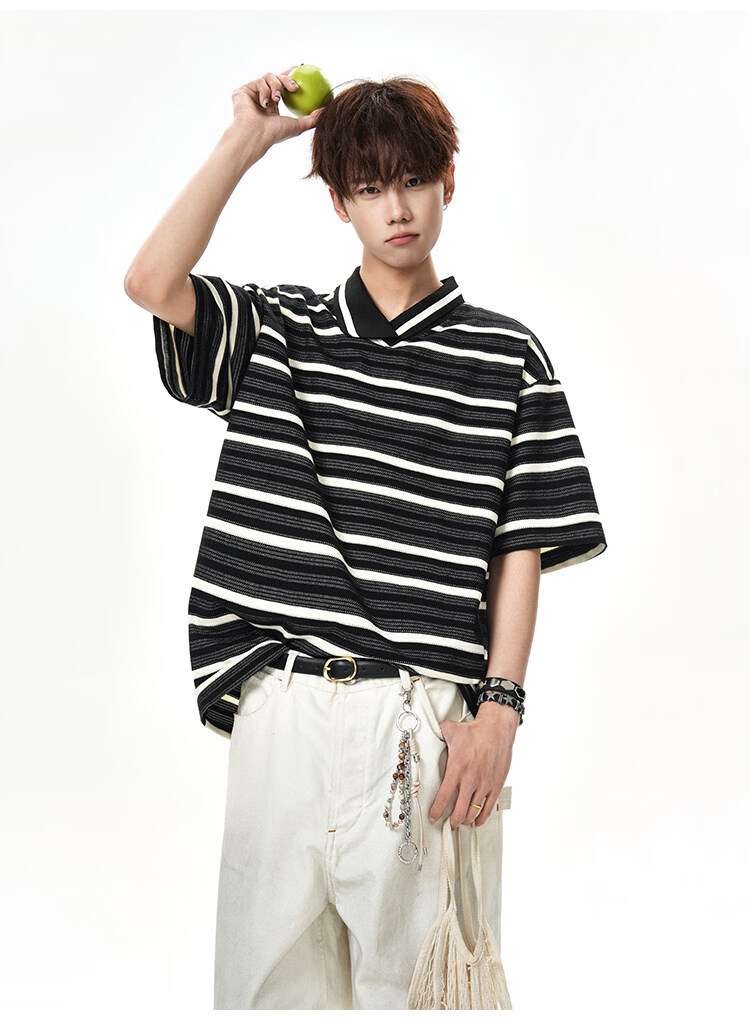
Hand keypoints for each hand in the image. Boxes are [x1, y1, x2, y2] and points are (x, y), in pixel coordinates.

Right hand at [230, 67, 324, 146]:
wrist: (255, 135)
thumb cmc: (275, 134)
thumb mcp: (298, 126)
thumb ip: (312, 118)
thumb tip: (327, 110)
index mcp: (273, 103)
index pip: (283, 84)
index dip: (291, 74)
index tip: (302, 68)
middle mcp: (262, 96)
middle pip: (277, 77)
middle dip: (287, 79)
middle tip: (295, 87)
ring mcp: (251, 93)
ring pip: (268, 77)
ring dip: (276, 87)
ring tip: (277, 100)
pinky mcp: (242, 91)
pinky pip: (258, 81)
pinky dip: (264, 91)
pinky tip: (265, 103)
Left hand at [428, 703, 517, 827]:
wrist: (497, 729)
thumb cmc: (475, 731)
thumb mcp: (450, 730)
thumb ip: (437, 735)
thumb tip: (426, 734)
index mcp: (457, 768)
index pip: (444, 797)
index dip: (437, 811)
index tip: (433, 818)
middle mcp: (470, 779)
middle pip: (459, 811)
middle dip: (452, 821)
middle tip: (448, 824)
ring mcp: (484, 784)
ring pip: (473, 812)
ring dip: (465, 820)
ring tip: (460, 821)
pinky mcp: (496, 785)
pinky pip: (488, 808)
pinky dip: (482, 818)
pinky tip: (477, 821)